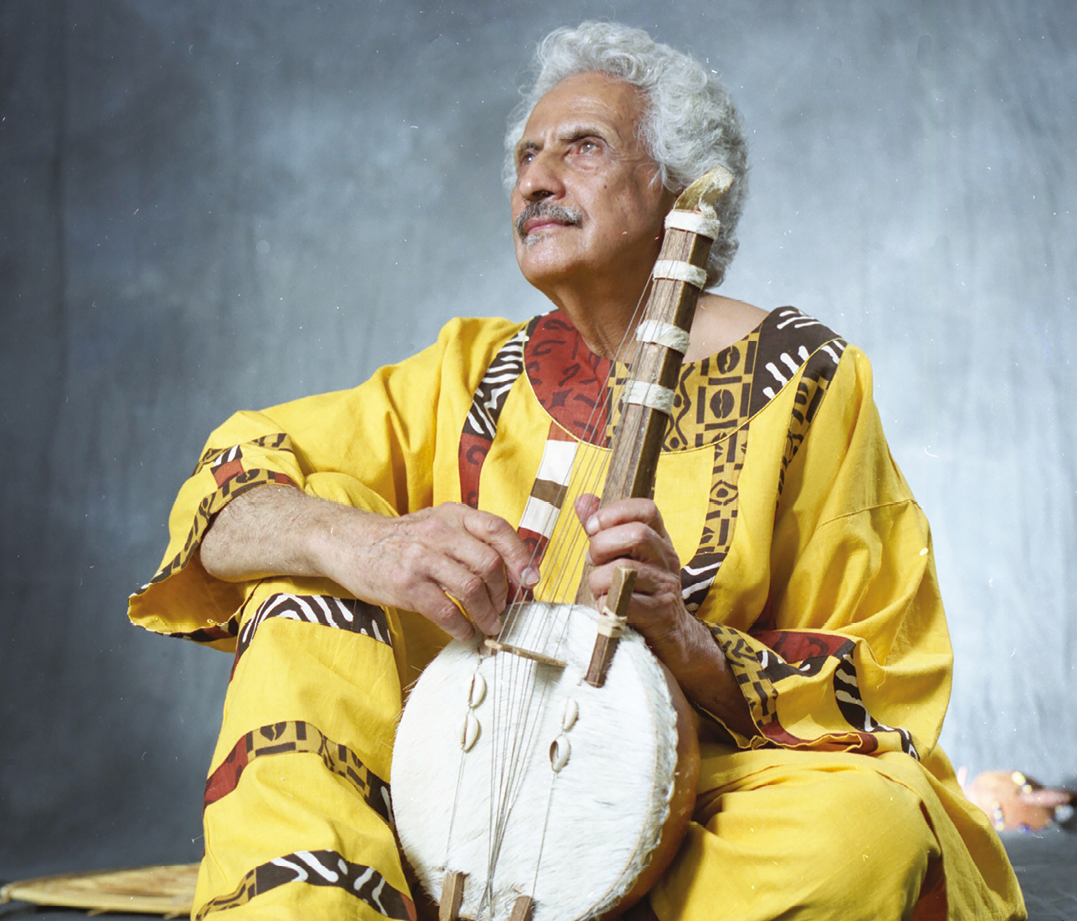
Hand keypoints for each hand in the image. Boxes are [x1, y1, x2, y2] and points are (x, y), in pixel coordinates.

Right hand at [316, 503, 538, 640]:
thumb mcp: (438, 524)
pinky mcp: (406, 585)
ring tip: (489, 626)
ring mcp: (421, 558)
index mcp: (453, 515)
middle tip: (504, 610)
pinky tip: (464, 633)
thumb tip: (512, 571)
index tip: (531, 581)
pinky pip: (446, 611)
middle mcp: (440, 533)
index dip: (520, 557)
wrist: (351, 543)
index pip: (498, 530)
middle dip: (504, 594)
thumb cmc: (403, 539)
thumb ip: (469, 539)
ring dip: (487, 615)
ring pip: (471, 589)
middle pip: (489, 564)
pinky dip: (462, 627)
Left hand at [574, 493, 754, 736]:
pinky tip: (605, 608)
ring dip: (598, 581)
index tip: (594, 526)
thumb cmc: (639, 591)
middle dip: (602, 546)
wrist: (673, 637)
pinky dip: (605, 605)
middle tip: (593, 562)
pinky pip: (624, 603)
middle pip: (637, 535)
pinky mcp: (659, 615)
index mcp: (659, 540)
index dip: (616, 511)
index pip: (647, 509)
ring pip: (624, 571)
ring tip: (598, 590)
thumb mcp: (624, 556)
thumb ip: (603, 529)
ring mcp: (666, 587)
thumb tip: (584, 500)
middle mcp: (667, 560)